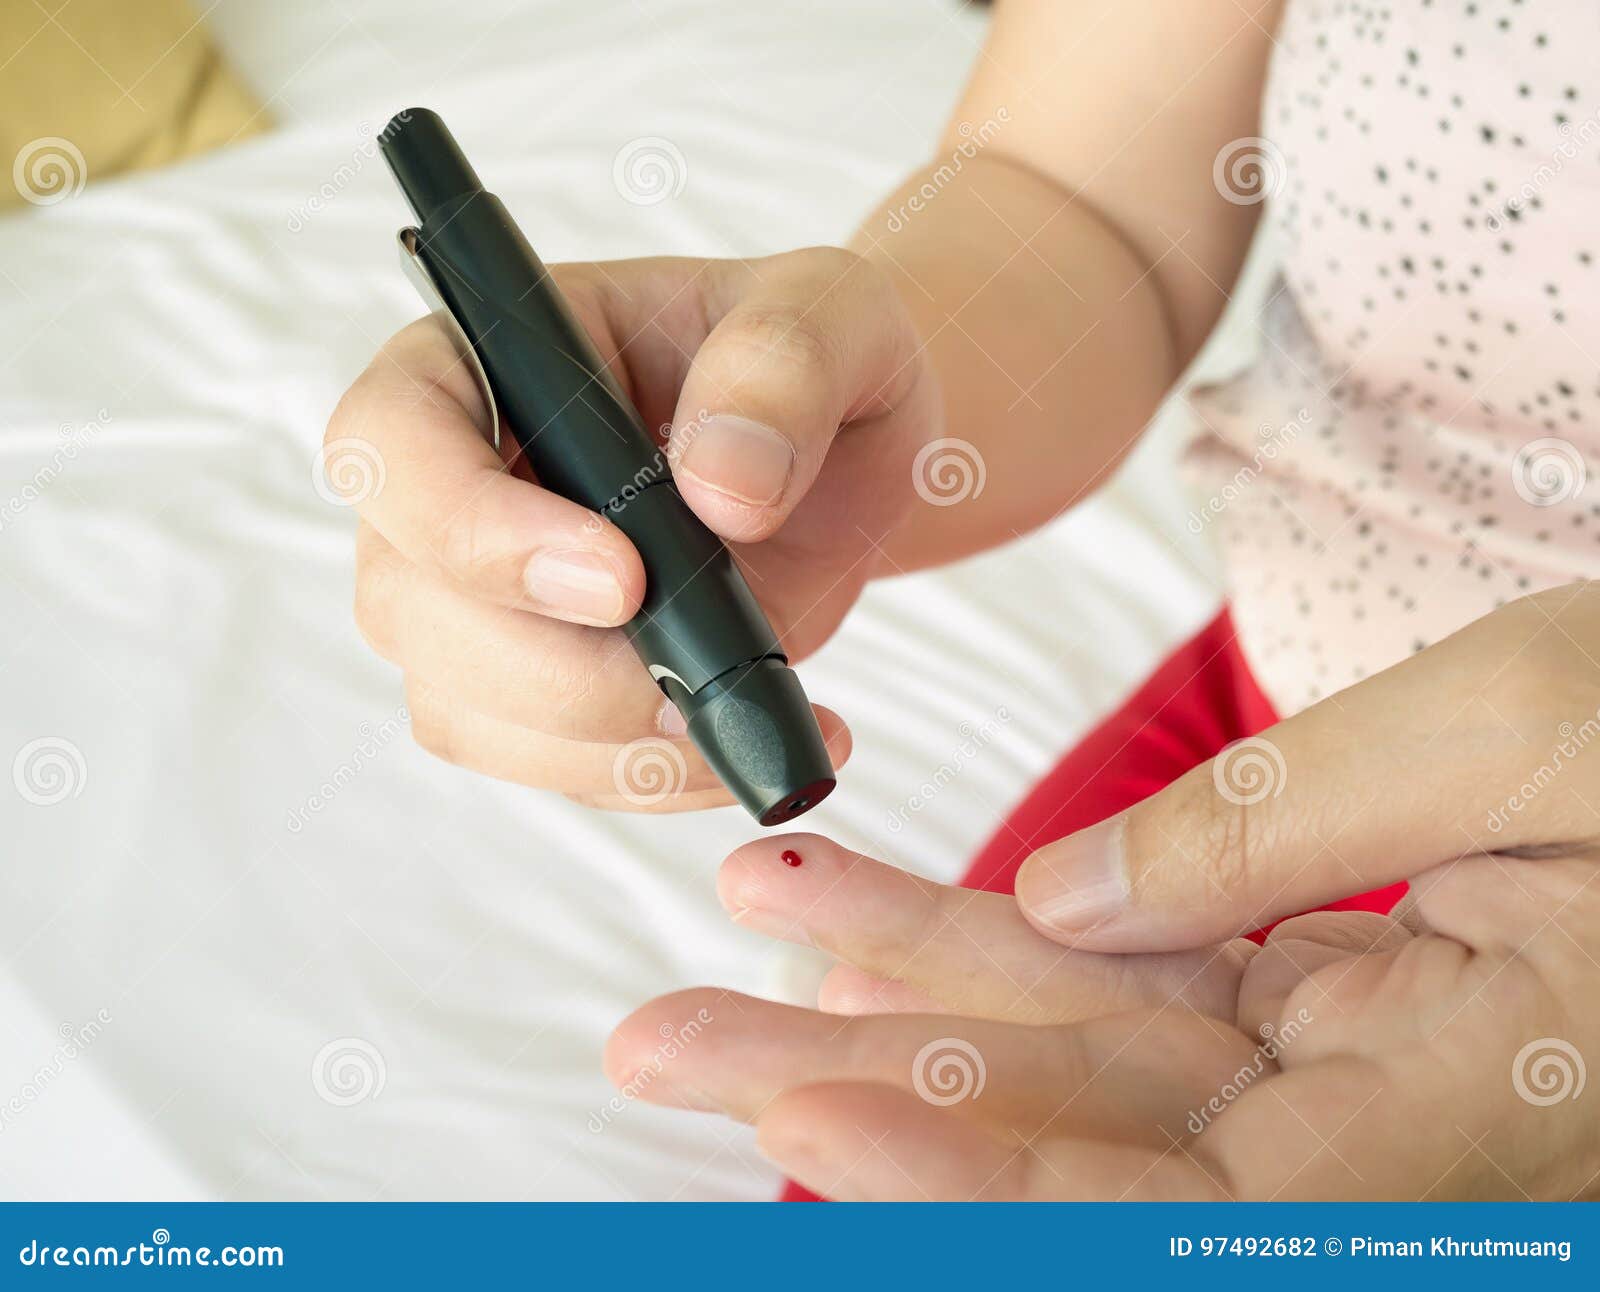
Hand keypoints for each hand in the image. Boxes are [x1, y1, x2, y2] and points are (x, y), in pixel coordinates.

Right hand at [326, 250, 937, 808]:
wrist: (851, 458)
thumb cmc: (816, 361)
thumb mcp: (829, 317)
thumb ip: (781, 370)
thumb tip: (720, 488)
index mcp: (489, 356)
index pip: (390, 440)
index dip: (474, 530)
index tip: (622, 581)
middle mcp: (454, 483)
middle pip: (411, 604)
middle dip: (561, 669)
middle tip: (708, 674)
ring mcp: (479, 598)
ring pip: (465, 708)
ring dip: (608, 741)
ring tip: (754, 708)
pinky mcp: (537, 687)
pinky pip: (549, 765)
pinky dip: (651, 776)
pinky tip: (747, 743)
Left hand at [607, 586, 1599, 1197]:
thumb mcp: (1525, 731)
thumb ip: (1286, 827)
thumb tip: (1071, 896)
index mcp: (1460, 1112)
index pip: (1171, 1199)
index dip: (977, 1178)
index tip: (810, 1124)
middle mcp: (1382, 1128)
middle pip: (1067, 1130)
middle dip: (854, 1083)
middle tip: (665, 1047)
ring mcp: (1345, 1067)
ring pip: (1075, 1045)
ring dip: (892, 991)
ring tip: (733, 945)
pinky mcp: (1323, 997)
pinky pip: (1138, 984)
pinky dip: (1003, 947)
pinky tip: (862, 929)